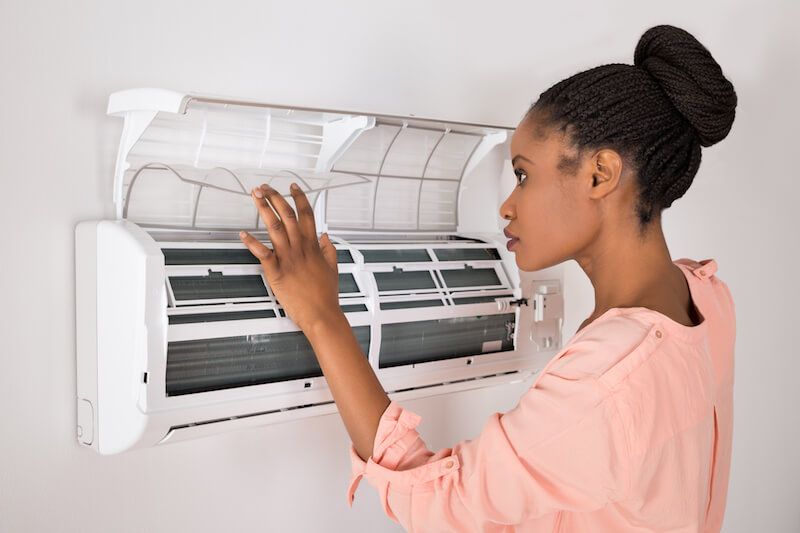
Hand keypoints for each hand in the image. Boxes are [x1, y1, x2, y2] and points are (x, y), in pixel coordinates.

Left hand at [239, 183, 341, 332]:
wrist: (321, 314)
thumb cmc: (326, 294)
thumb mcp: (333, 267)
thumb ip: (329, 249)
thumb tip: (325, 236)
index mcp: (313, 246)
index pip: (307, 214)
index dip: (299, 198)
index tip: (293, 187)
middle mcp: (300, 248)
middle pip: (288, 215)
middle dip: (275, 197)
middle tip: (265, 187)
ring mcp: (288, 258)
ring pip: (275, 227)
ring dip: (264, 210)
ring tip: (255, 197)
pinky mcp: (276, 271)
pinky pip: (262, 253)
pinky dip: (251, 242)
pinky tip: (243, 233)